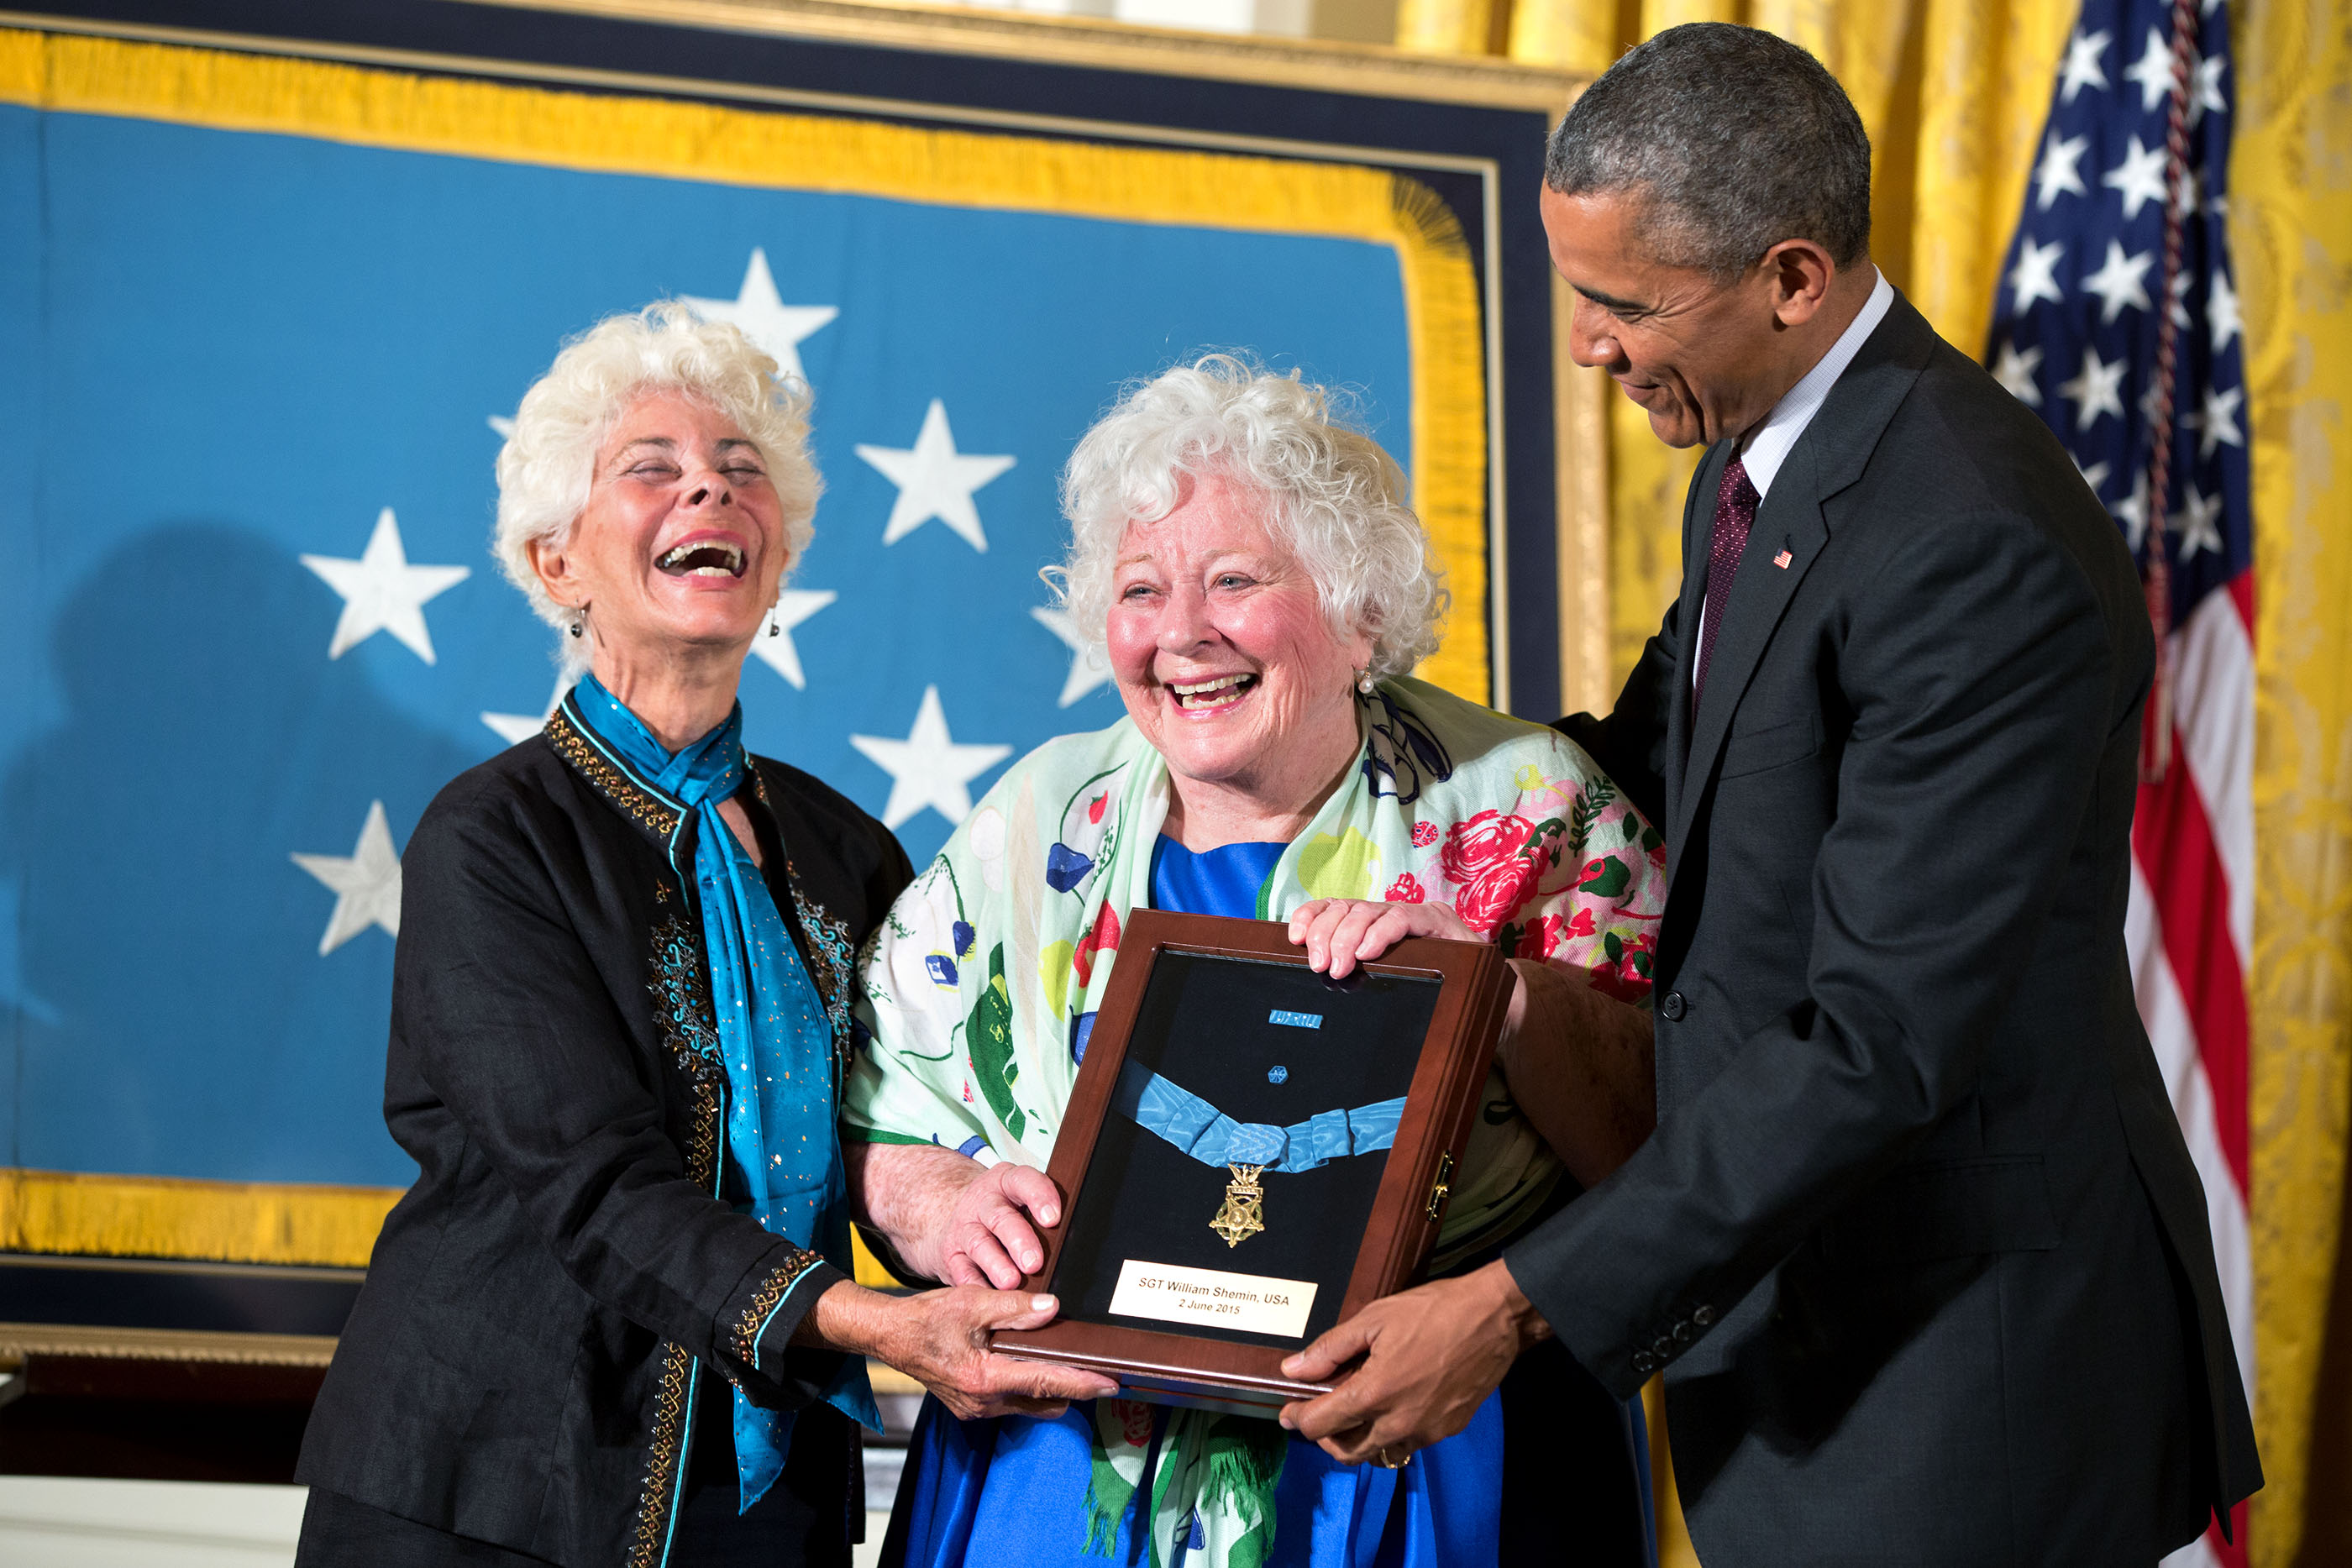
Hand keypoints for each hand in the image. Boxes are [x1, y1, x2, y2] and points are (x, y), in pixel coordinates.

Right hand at [815, 1281, 1118, 1420]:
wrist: (891, 1337)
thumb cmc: (927, 1318)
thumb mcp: (971, 1303)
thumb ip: (1014, 1308)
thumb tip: (1052, 1310)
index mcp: (985, 1379)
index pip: (1047, 1383)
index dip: (1083, 1383)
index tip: (1111, 1383)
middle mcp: (984, 1403)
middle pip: (1044, 1401)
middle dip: (1072, 1389)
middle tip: (1097, 1370)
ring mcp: (977, 1410)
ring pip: (1029, 1405)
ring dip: (1049, 1389)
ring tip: (1068, 1364)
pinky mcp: (972, 1408)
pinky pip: (1012, 1403)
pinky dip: (1027, 1388)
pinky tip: (1032, 1364)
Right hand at [927, 1160, 1064, 1288]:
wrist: (956, 1215)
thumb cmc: (1004, 1211)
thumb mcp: (1021, 1199)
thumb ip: (1044, 1214)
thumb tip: (1073, 1244)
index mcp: (1007, 1183)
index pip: (1024, 1180)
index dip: (1039, 1197)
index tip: (1053, 1219)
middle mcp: (984, 1203)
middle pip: (1001, 1217)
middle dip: (1019, 1240)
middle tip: (1034, 1262)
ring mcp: (965, 1228)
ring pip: (980, 1244)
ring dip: (996, 1264)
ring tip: (1011, 1282)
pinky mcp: (951, 1255)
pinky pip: (961, 1271)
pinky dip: (974, 1285)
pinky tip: (986, 1297)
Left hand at [1276, 1259, 1549, 1464]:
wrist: (1495, 1317)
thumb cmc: (1435, 1311)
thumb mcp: (1374, 1319)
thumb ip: (1330, 1349)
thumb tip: (1295, 1369)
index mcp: (1375, 1394)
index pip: (1321, 1425)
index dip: (1298, 1419)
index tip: (1289, 1412)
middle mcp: (1399, 1423)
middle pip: (1347, 1452)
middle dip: (1326, 1438)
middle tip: (1319, 1414)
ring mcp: (1427, 1430)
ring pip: (1379, 1451)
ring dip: (1359, 1439)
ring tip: (1356, 1408)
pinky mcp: (1448, 1429)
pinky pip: (1409, 1441)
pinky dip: (1391, 1431)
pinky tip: (1392, 1403)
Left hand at [1286, 898, 1477, 978]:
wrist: (1491, 995)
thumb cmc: (1433, 990)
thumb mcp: (1386, 982)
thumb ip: (1358, 975)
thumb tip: (1320, 980)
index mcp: (1373, 924)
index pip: (1333, 908)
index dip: (1310, 916)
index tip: (1293, 937)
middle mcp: (1390, 913)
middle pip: (1346, 908)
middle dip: (1326, 933)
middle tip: (1319, 965)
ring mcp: (1414, 914)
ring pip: (1370, 910)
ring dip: (1348, 936)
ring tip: (1340, 965)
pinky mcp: (1438, 921)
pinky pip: (1403, 918)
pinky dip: (1382, 933)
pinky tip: (1368, 951)